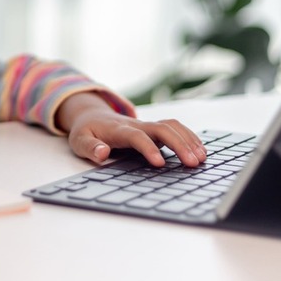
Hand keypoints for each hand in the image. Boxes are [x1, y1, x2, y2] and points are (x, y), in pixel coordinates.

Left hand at [56, 92, 206, 167]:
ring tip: (202, 158)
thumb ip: (90, 148)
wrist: (92, 116)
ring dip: (188, 140)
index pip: (137, 136)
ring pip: (172, 126)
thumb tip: (103, 153)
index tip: (160, 163)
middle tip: (193, 163)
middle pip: (162, 129)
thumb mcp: (79, 141)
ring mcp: (147, 125)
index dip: (148, 148)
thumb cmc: (86, 132)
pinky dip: (189, 137)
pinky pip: (175, 128)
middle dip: (179, 144)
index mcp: (118, 130)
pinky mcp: (154, 129)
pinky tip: (200, 150)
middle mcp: (136, 125)